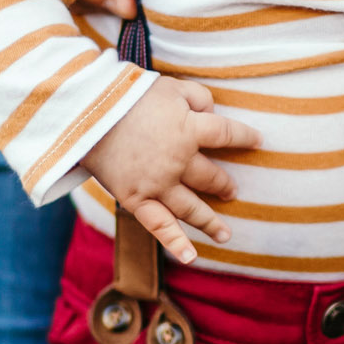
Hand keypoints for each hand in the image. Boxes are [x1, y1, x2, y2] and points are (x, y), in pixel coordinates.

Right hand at [81, 76, 259, 263]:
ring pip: (192, 208)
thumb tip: (212, 113)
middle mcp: (180, 161)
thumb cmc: (129, 94)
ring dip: (211, 222)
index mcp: (190, 129)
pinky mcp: (136, 199)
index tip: (257, 141)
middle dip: (224, 185)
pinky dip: (175, 243)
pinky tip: (191, 257)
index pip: (227, 135)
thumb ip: (198, 98)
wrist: (86, 112)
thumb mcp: (171, 86)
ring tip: (225, 234)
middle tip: (231, 191)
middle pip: (211, 177)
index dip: (245, 137)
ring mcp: (158, 184)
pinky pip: (159, 226)